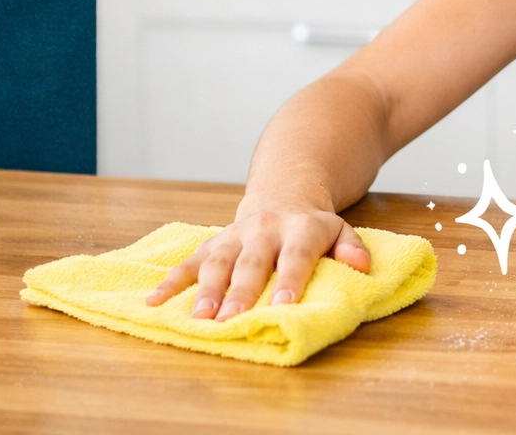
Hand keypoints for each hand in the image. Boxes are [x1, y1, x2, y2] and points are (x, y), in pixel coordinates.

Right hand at [144, 206, 370, 319]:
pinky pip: (189, 261)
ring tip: (198, 318)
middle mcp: (265, 229)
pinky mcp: (213, 241)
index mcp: (301, 228)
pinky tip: (153, 302)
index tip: (284, 303)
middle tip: (232, 319)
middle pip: (252, 261)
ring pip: (217, 261)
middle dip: (241, 291)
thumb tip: (363, 266)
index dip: (290, 278)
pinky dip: (171, 281)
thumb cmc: (313, 227)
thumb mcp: (340, 230)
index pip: (296, 254)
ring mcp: (235, 235)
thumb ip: (351, 246)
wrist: (283, 195)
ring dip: (206, 290)